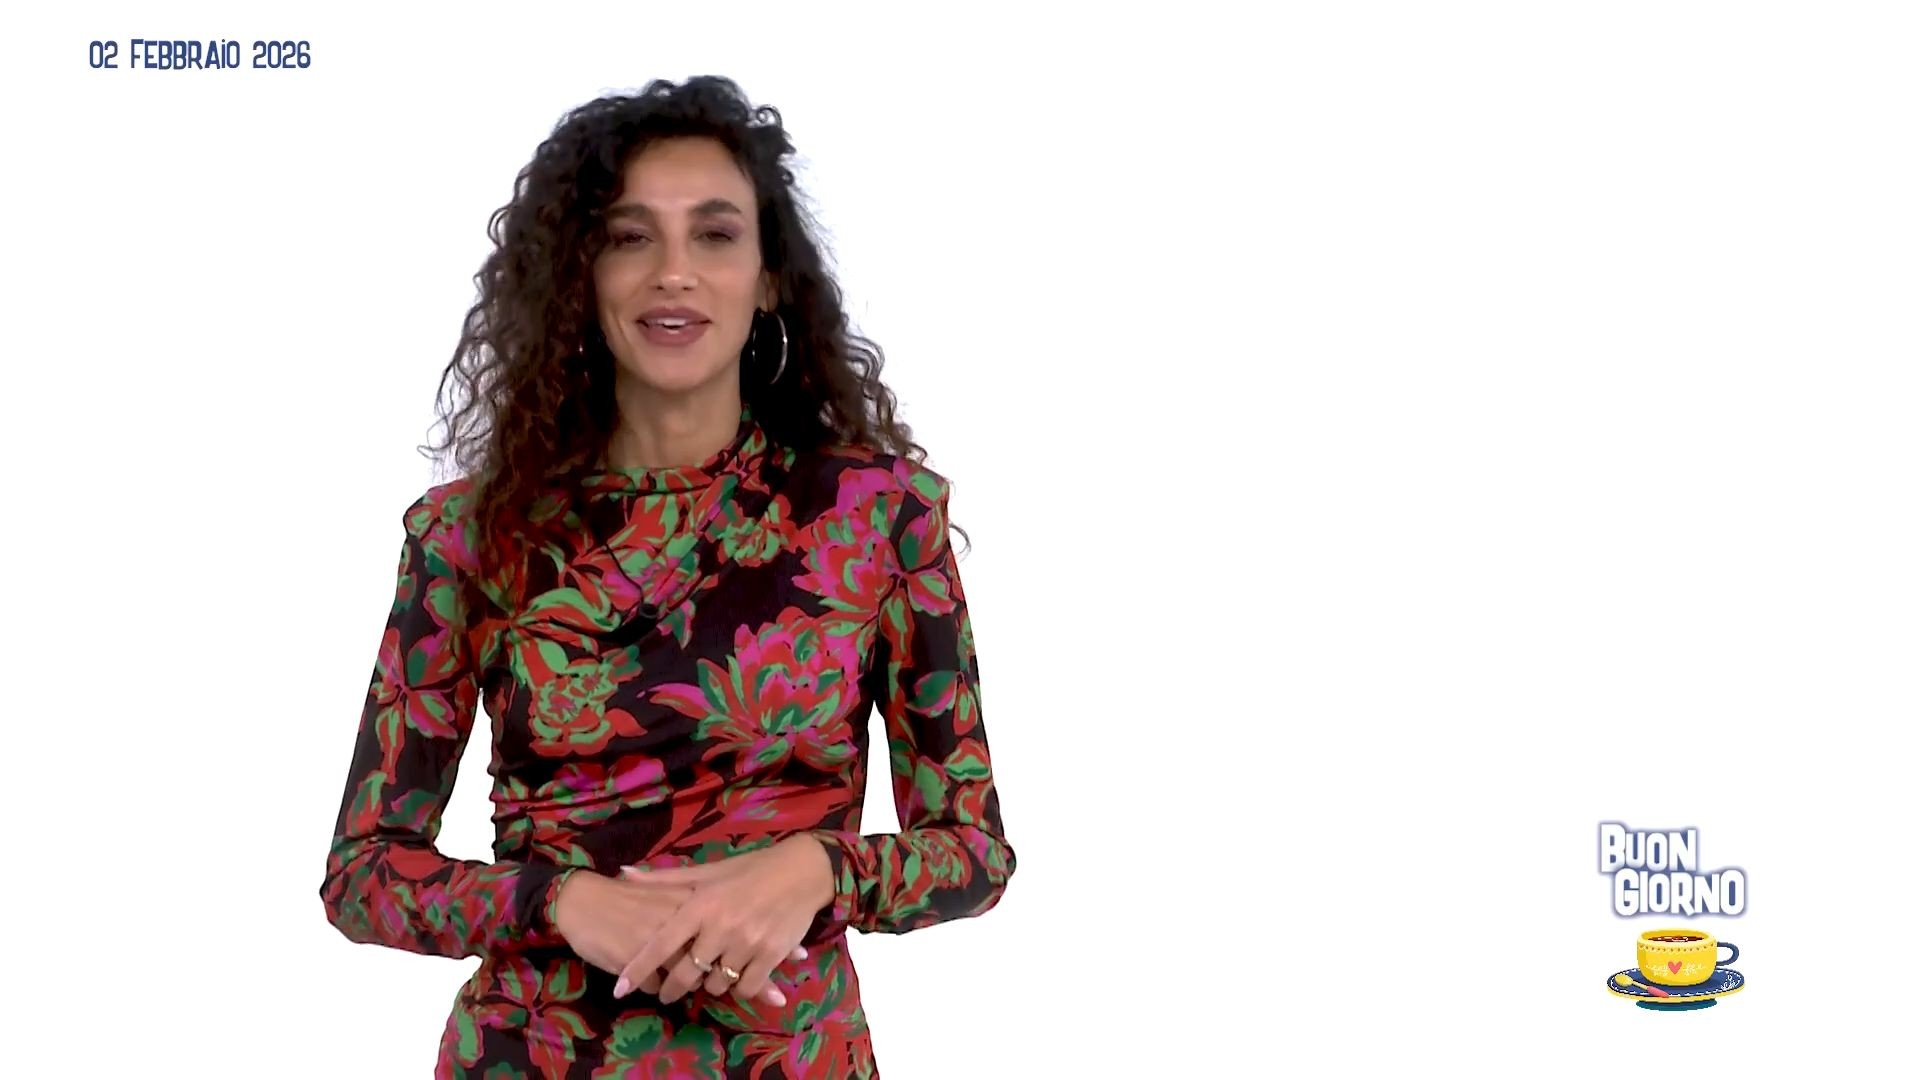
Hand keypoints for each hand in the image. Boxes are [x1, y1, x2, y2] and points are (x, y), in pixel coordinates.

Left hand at [551, 871, 804, 1004]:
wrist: (802, 871)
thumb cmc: (750, 870)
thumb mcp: (708, 872)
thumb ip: (665, 879)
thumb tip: (624, 873)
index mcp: (701, 904)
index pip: (661, 943)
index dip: (638, 967)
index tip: (620, 987)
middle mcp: (721, 926)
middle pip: (686, 974)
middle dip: (672, 988)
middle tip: (667, 992)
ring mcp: (747, 942)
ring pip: (717, 984)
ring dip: (710, 985)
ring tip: (710, 976)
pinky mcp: (772, 955)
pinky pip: (747, 987)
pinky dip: (740, 987)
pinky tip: (739, 978)